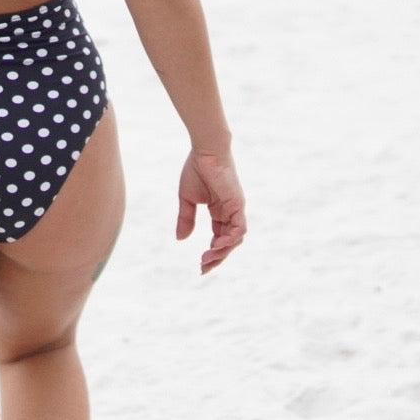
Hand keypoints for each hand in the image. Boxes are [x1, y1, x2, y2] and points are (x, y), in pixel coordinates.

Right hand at [176, 149, 245, 273]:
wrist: (205, 151)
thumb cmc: (196, 169)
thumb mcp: (187, 199)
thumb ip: (186, 218)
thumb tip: (181, 239)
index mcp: (219, 210)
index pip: (219, 237)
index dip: (212, 252)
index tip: (201, 265)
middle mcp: (230, 212)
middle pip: (228, 242)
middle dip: (217, 257)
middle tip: (203, 268)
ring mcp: (235, 209)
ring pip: (235, 238)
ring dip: (222, 251)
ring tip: (208, 259)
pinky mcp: (238, 204)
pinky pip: (239, 228)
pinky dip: (230, 239)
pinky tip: (218, 246)